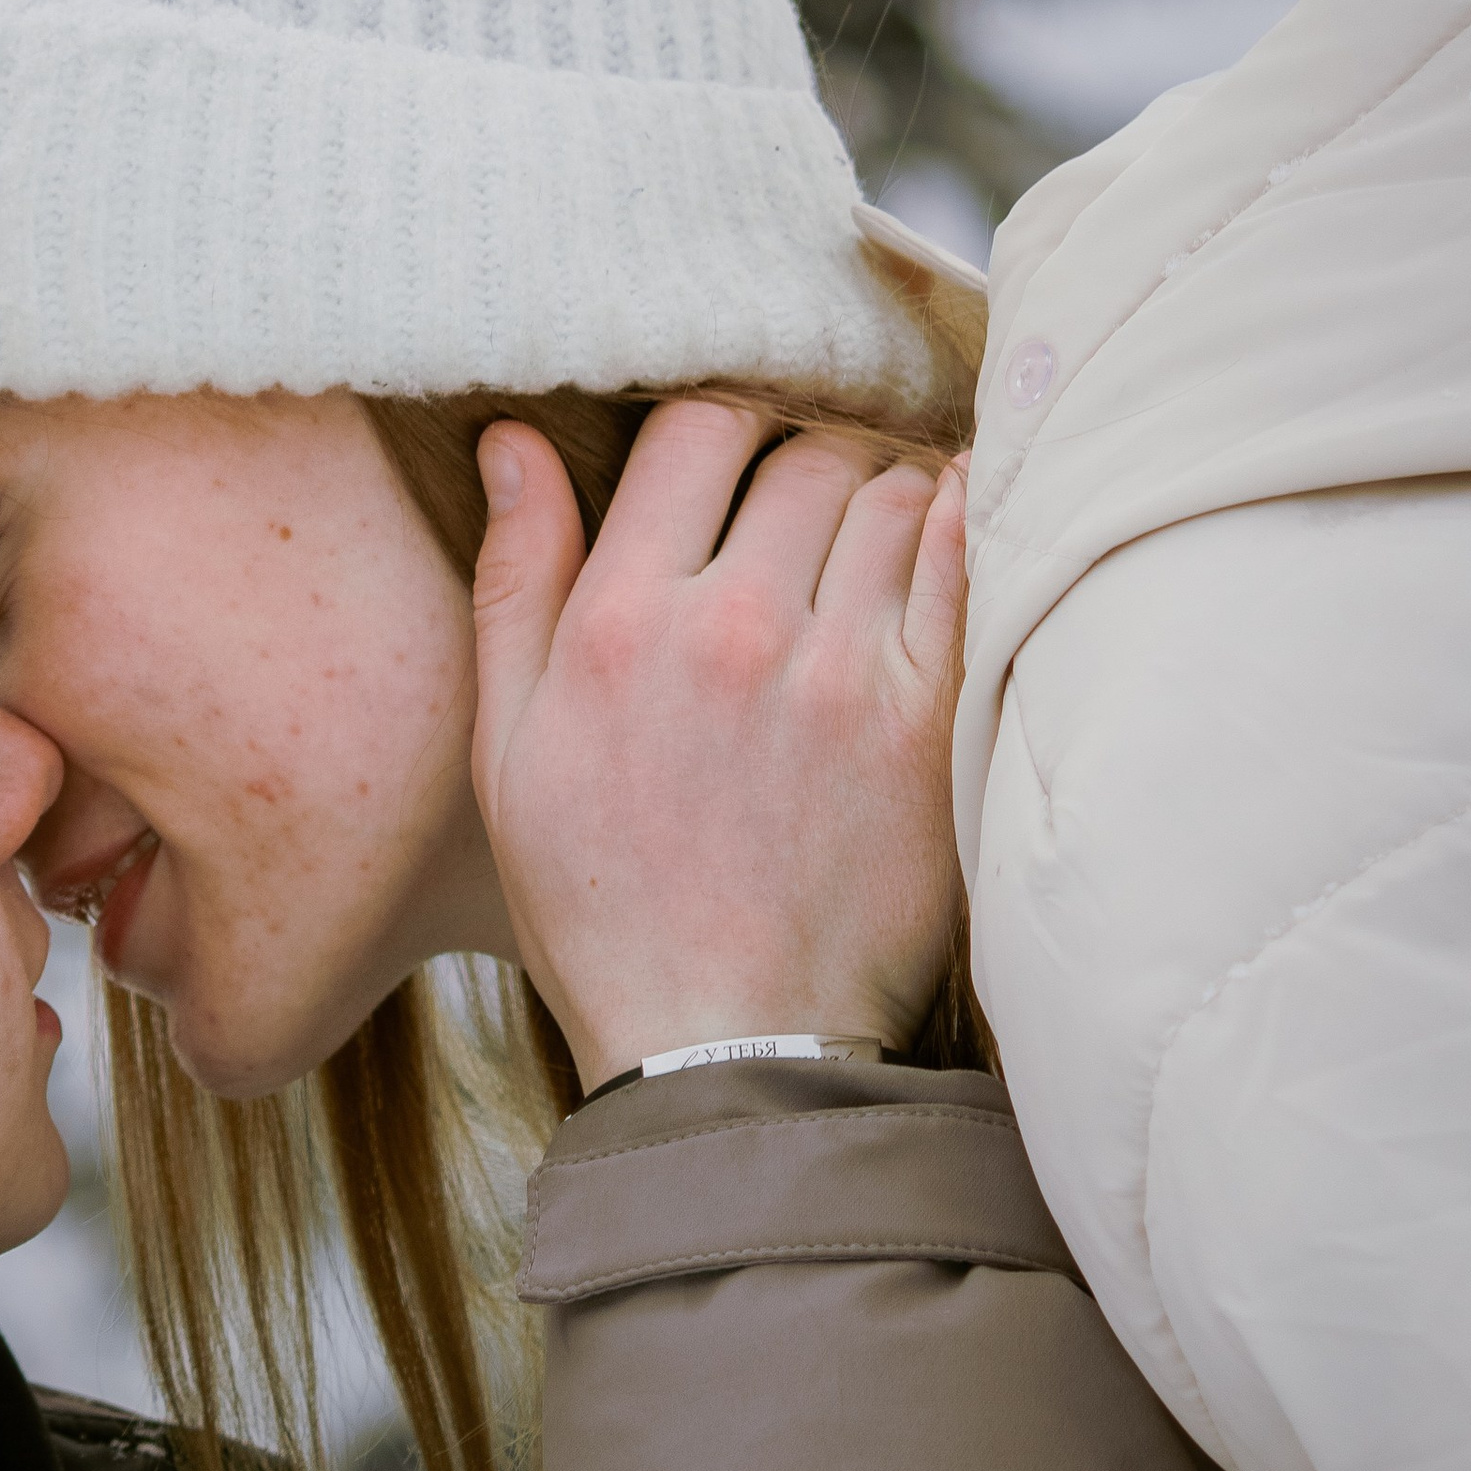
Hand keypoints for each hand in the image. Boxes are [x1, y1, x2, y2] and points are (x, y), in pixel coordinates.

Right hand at [471, 404, 968, 1086]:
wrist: (728, 1046)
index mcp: (623, 625)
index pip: (696, 431)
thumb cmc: (605, 907)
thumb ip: (517, 581)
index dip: (717, 425)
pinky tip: (942, 536)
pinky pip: (962, 565)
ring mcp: (845, 673)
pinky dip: (957, 528)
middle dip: (804, 459)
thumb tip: (514, 439)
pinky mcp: (928, 722)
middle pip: (805, 453)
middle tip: (803, 502)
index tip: (728, 459)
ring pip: (890, 495)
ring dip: (881, 494)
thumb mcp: (509, 752)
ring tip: (866, 535)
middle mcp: (738, 629)